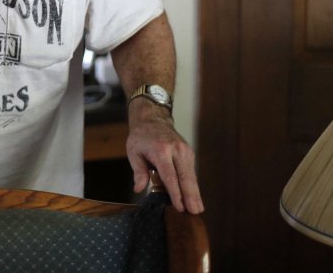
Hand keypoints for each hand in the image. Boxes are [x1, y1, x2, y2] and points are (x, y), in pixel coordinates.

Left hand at [125, 99, 202, 213]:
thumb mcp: (134, 152)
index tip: (180, 207)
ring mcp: (185, 151)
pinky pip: (191, 172)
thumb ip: (138, 171)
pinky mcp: (189, 153)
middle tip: (195, 212)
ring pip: (191, 176)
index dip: (175, 193)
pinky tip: (195, 198)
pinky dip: (193, 186)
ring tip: (198, 209)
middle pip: (185, 177)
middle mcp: (176, 150)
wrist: (152, 119)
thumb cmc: (141, 138)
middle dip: (190, 196)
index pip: (170, 176)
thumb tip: (139, 189)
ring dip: (195, 193)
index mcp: (161, 151)